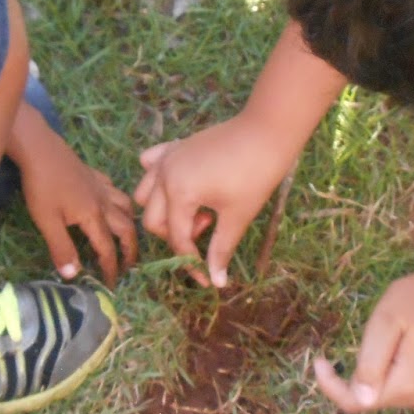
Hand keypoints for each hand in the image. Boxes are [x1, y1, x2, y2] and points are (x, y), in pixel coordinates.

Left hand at [17, 123, 136, 282]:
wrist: (39, 149)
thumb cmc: (41, 186)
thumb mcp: (47, 222)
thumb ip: (62, 249)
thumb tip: (73, 276)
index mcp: (93, 216)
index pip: (107, 249)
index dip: (110, 268)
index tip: (112, 284)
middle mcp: (103, 202)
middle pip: (126, 229)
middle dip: (130, 249)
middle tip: (128, 265)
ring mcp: (100, 187)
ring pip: (125, 207)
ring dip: (129, 224)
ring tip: (126, 236)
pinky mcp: (93, 175)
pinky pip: (114, 190)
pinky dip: (118, 201)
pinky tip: (111, 203)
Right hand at [135, 114, 294, 287]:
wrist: (267, 131)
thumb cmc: (256, 174)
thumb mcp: (237, 216)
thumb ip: (220, 249)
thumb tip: (216, 282)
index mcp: (178, 193)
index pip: (177, 238)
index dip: (191, 263)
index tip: (207, 279)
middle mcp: (164, 175)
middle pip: (154, 220)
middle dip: (178, 234)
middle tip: (209, 227)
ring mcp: (167, 158)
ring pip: (146, 194)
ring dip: (164, 210)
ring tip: (196, 208)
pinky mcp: (175, 146)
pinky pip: (151, 164)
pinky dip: (157, 178)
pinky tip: (180, 183)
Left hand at [315, 263, 413, 411]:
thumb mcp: (385, 322)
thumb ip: (371, 361)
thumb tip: (360, 399)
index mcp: (408, 384)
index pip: (358, 402)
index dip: (333, 387)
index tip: (319, 361)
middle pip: (373, 398)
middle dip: (359, 375)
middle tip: (365, 339)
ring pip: (387, 394)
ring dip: (377, 373)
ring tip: (387, 339)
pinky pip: (403, 389)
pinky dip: (392, 373)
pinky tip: (400, 348)